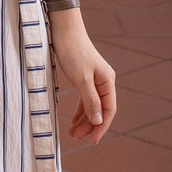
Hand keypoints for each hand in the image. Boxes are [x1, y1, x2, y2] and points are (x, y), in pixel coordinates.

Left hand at [48, 12, 116, 145]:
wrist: (63, 29)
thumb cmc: (73, 51)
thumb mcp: (81, 78)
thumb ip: (90, 100)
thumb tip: (98, 121)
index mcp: (108, 82)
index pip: (108, 111)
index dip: (101, 127)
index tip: (92, 141)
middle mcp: (104, 82)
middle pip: (100, 110)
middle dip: (89, 126)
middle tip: (76, 138)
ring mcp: (94, 80)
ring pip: (91, 106)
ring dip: (83, 121)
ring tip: (72, 134)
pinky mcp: (83, 78)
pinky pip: (84, 99)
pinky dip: (79, 111)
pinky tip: (73, 121)